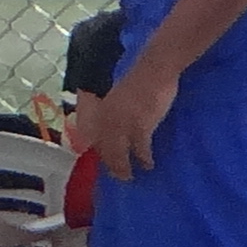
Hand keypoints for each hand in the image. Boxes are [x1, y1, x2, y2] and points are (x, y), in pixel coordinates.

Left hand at [77, 58, 176, 179]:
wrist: (155, 69)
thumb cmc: (139, 79)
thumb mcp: (117, 95)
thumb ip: (111, 110)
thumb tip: (114, 127)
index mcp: (98, 110)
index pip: (90, 137)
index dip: (96, 150)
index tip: (102, 160)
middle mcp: (105, 120)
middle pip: (104, 149)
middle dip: (111, 164)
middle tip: (118, 175)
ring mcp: (121, 125)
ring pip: (118, 154)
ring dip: (123, 167)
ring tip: (129, 177)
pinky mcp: (140, 128)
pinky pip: (140, 150)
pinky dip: (144, 159)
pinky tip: (149, 164)